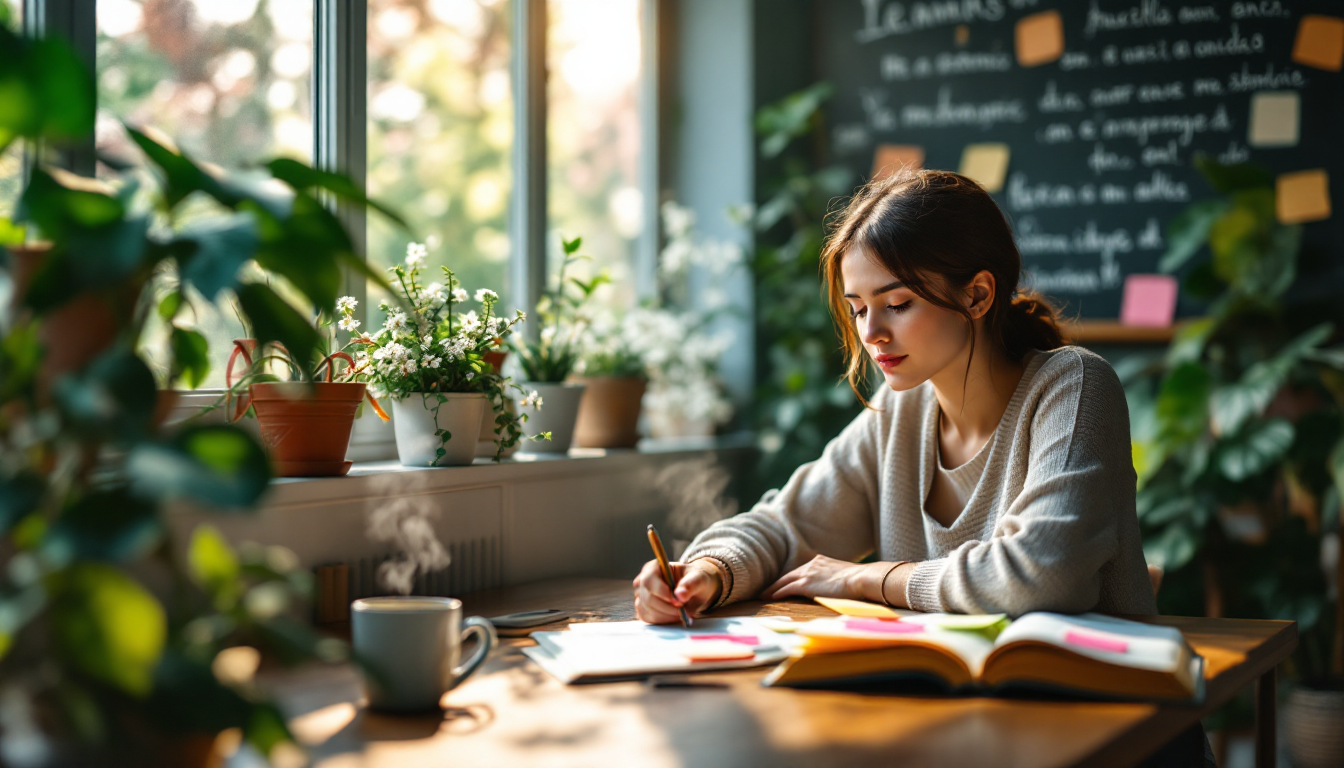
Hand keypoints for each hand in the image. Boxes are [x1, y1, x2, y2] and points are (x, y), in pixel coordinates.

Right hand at [633, 559, 721, 624]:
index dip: (662, 593)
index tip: (679, 602)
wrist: (695, 592)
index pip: (649, 580)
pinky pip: (648, 619)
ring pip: (647, 610)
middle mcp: (644, 580)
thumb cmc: (696, 581)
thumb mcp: (699, 579)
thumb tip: (679, 594)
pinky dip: (663, 621)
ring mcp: (641, 595)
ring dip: (667, 616)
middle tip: (684, 611)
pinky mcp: (643, 609)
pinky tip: (674, 616)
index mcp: (654, 567)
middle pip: (647, 598)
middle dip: (668, 608)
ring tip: (682, 613)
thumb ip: (691, 584)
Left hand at [761, 554, 886, 601]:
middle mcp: (811, 564)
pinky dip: (778, 592)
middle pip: (789, 574)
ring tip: (763, 595)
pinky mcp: (806, 584)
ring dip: (773, 588)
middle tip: (766, 590)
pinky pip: (787, 588)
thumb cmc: (859, 581)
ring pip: (784, 581)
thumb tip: (835, 588)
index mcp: (820, 561)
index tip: (783, 584)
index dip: (790, 578)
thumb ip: (834, 580)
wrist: (862, 578)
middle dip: (777, 583)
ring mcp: (808, 573)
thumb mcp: (843, 577)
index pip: (800, 571)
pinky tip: (771, 597)